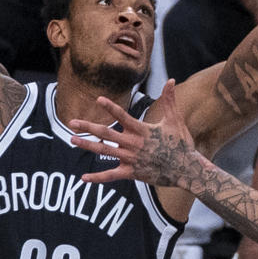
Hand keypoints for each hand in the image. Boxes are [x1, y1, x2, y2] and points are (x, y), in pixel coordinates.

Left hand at [68, 79, 200, 185]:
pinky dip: (97, 177)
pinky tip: (84, 178)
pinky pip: (111, 175)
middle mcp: (133, 144)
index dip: (111, 108)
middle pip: (106, 134)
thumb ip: (169, 100)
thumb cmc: (181, 144)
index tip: (98, 99)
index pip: (123, 116)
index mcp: (141, 130)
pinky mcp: (131, 173)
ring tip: (72, 139)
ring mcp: (130, 159)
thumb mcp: (175, 120)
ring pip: (104, 151)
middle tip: (72, 122)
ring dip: (87, 145)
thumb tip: (172, 80)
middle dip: (88, 127)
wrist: (186, 169)